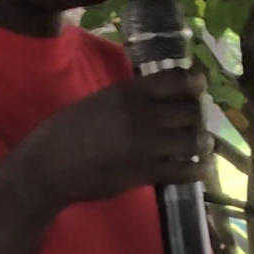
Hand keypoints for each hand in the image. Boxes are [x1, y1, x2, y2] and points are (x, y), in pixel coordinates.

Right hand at [8, 68, 211, 209]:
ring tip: (202, 145)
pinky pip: (185, 170)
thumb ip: (129, 99)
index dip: (194, 82)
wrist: (50, 166)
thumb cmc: (66, 130)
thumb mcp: (99, 101)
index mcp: (129, 93)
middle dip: (198, 116)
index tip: (199, 86)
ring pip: (194, 140)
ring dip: (203, 142)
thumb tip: (156, 99)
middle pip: (191, 111)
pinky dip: (198, 169)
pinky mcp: (147, 173)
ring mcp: (147, 146)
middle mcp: (144, 116)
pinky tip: (199, 168)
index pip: (177, 80)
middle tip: (196, 121)